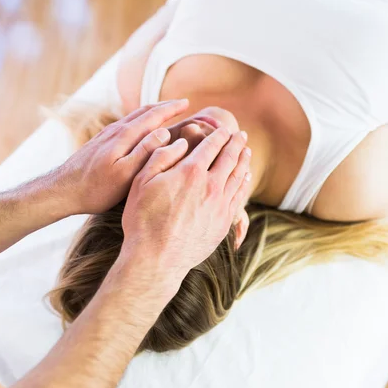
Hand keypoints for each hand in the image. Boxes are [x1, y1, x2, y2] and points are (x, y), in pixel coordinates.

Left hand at [56, 99, 189, 214]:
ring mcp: (106, 135)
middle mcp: (115, 130)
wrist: (63, 190)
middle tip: (181, 104)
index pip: (153, 116)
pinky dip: (139, 121)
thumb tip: (164, 132)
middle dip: (164, 106)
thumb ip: (144, 152)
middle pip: (143, 112)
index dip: (171, 109)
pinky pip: (126, 125)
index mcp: (125, 136)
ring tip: (165, 112)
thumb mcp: (125, 174)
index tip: (187, 103)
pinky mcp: (100, 142)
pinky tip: (140, 129)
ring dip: (151, 112)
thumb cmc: (96, 188)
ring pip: (133, 117)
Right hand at [119, 127, 251, 288]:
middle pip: (229, 158)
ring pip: (238, 176)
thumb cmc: (143, 220)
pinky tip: (244, 177)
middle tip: (241, 135)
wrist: (156, 259)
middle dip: (236, 143)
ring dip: (243, 160)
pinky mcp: (224, 222)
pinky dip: (243, 183)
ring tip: (246, 151)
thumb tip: (179, 140)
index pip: (211, 146)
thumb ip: (160, 156)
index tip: (223, 129)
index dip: (219, 135)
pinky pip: (239, 196)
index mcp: (190, 171)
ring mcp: (220, 205)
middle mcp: (210, 185)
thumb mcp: (141, 182)